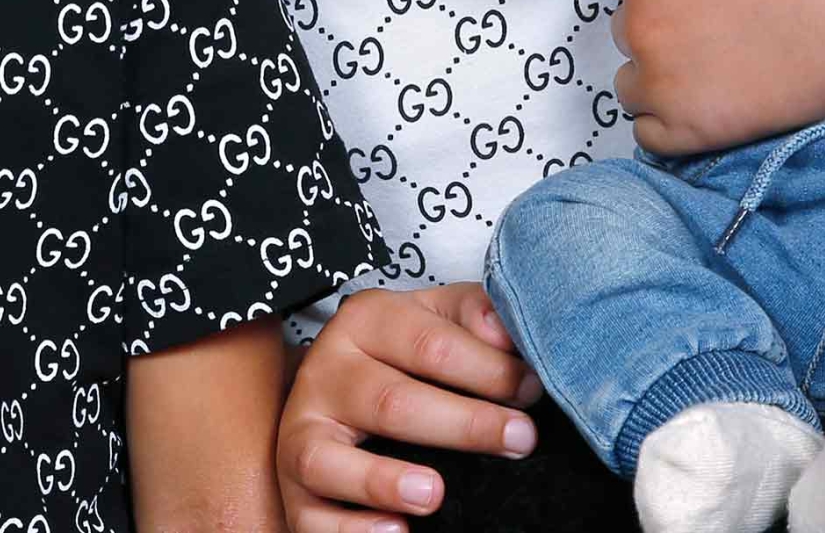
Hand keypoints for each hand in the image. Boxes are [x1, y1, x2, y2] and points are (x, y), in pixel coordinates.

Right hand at [276, 285, 541, 532]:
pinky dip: (349, 532)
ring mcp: (300, 433)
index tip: (533, 391)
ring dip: (380, 480)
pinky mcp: (291, 490)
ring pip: (326, 459)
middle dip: (463, 424)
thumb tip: (506, 333)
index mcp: (365, 322)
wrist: (338, 386)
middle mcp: (325, 373)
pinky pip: (309, 517)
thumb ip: (475, 314)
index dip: (488, 369)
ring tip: (433, 493)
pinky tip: (395, 532)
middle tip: (521, 440)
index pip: (430, 344)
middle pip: (390, 402)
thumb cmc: (406, 352)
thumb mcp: (438, 316)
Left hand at [610, 0, 824, 153]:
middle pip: (630, 29)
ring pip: (634, 84)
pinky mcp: (688, 129)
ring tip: (723, 64)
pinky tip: (715, 101)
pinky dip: (675, 123)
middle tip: (723, 23)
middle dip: (666, 26)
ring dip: (664, 77)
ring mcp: (660, 81)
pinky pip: (650, 135)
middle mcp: (637, 24)